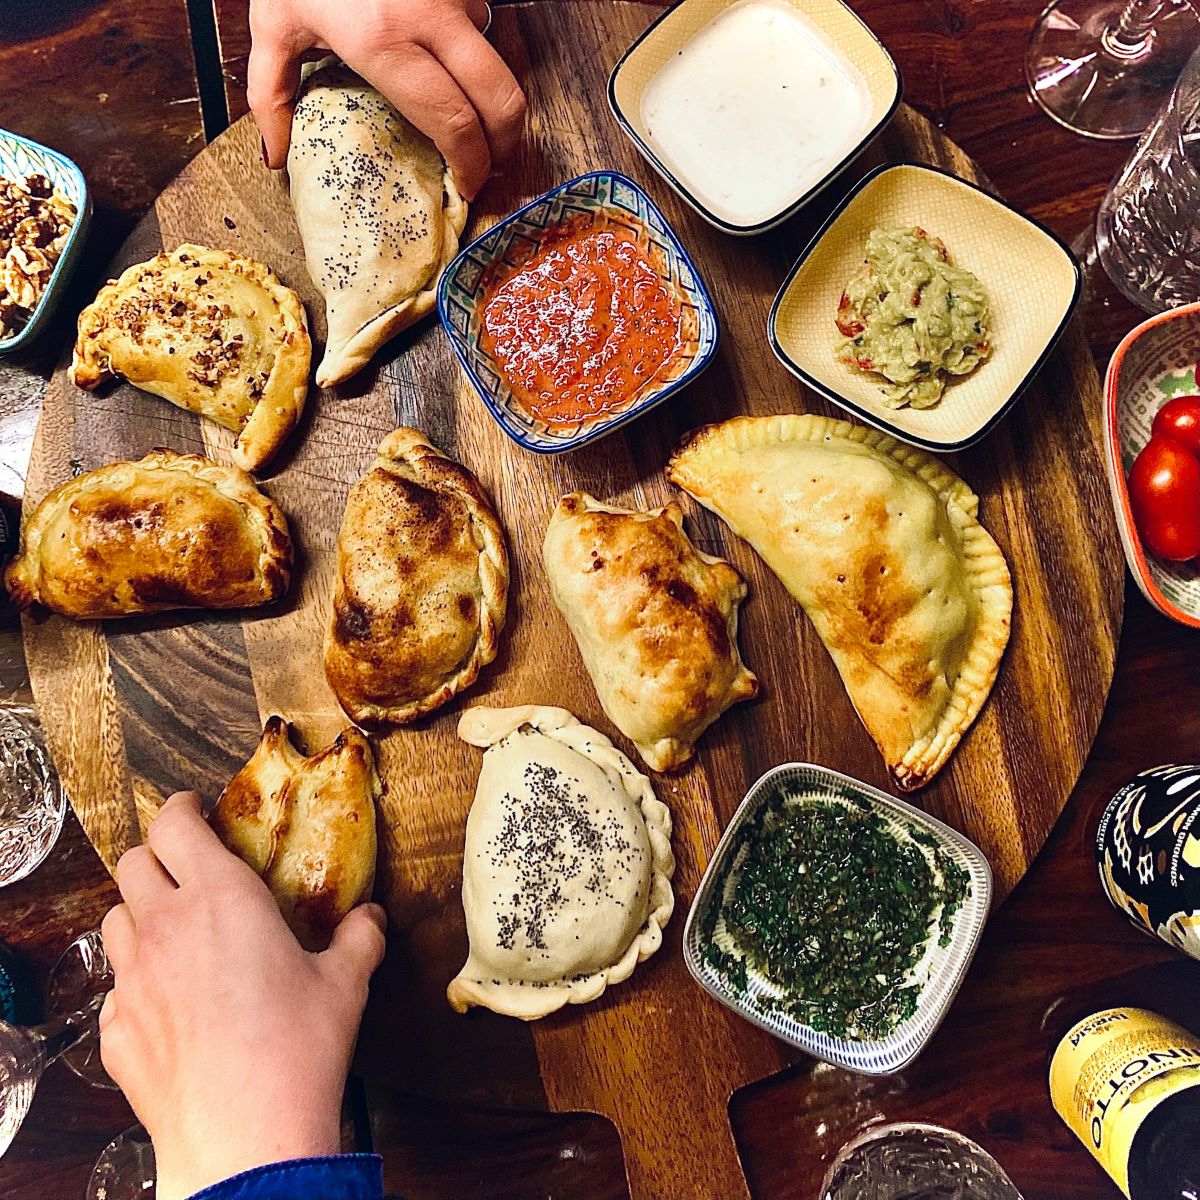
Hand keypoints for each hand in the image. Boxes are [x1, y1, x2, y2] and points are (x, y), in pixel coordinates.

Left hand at [99, 791, 386, 1199]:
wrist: (244, 1135)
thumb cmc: (296, 1049)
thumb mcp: (345, 984)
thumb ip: (359, 938)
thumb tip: (371, 918)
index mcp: (220, 898)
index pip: (173, 825)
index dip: (180, 809)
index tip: (193, 810)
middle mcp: (165, 927)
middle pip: (132, 863)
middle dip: (156, 856)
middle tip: (187, 866)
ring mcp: (132, 980)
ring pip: (114, 919)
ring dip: (139, 912)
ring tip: (175, 929)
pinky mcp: (115, 1029)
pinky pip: (116, 986)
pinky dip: (137, 979)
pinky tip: (171, 1000)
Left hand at [248, 0, 526, 198]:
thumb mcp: (273, 23)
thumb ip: (271, 95)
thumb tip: (276, 156)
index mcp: (382, 41)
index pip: (453, 123)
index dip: (470, 164)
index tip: (467, 185)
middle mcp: (428, 17)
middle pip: (499, 100)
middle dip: (505, 143)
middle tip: (492, 164)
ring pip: (497, 60)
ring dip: (492, 96)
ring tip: (475, 120)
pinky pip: (482, 21)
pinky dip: (475, 50)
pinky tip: (453, 64)